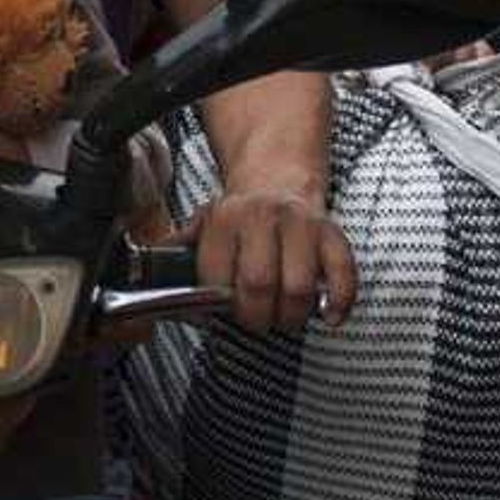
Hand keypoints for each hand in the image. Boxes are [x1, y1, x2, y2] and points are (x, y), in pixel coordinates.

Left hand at [192, 186, 355, 335]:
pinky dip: (339, 301)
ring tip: (283, 317)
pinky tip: (329, 316)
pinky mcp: (332, 234)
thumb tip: (156, 268)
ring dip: (291, 315)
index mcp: (225, 218)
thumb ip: (180, 248)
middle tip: (255, 322)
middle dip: (255, 317)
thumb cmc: (239, 214)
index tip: (222, 312)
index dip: (219, 304)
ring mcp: (300, 225)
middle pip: (259, 284)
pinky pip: (343, 274)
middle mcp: (263, 218)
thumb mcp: (202, 223)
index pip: (217, 276)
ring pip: (299, 287)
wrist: (277, 177)